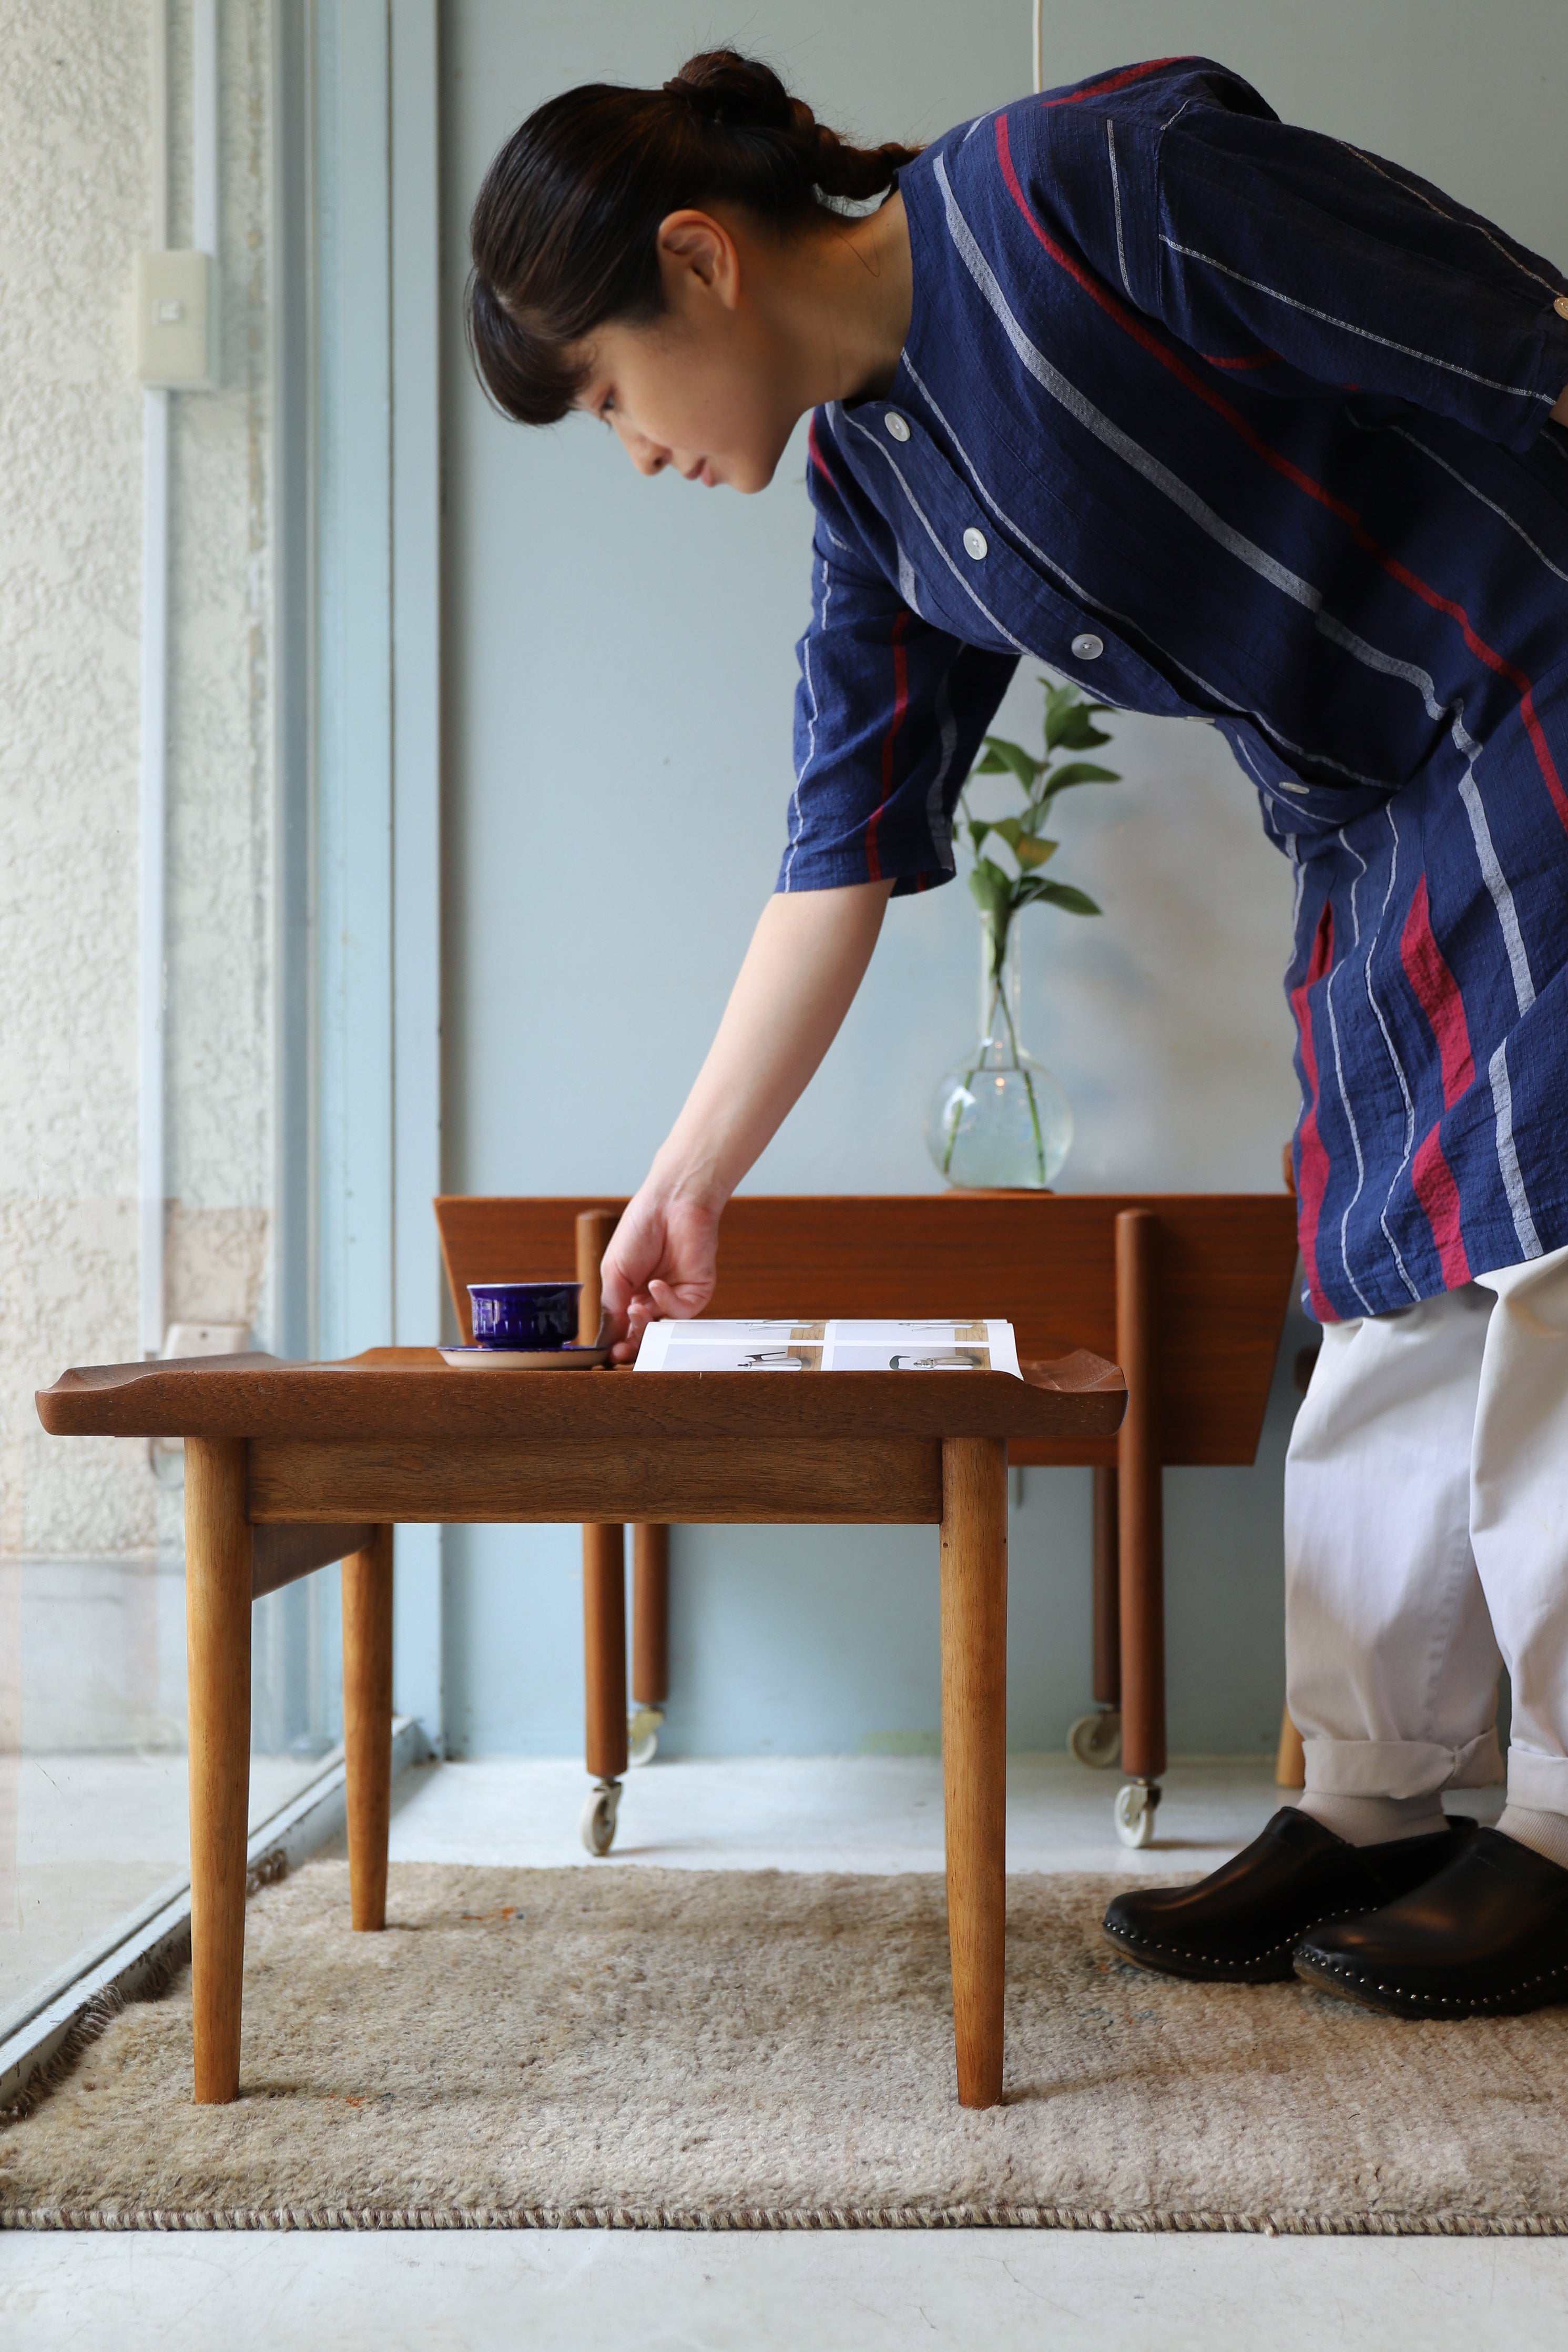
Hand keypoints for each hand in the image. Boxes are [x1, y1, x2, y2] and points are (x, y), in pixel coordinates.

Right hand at [600, 1180, 721, 1360]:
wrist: (670, 1202)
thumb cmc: (639, 1229)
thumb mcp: (613, 1271)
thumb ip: (611, 1307)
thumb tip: (606, 1339)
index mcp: (631, 1292)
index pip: (624, 1327)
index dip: (616, 1343)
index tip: (606, 1355)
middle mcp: (654, 1298)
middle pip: (645, 1334)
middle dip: (632, 1342)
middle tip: (619, 1350)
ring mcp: (677, 1296)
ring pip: (664, 1328)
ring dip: (646, 1323)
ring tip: (634, 1307)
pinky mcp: (697, 1291)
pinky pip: (683, 1312)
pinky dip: (666, 1302)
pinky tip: (656, 1285)